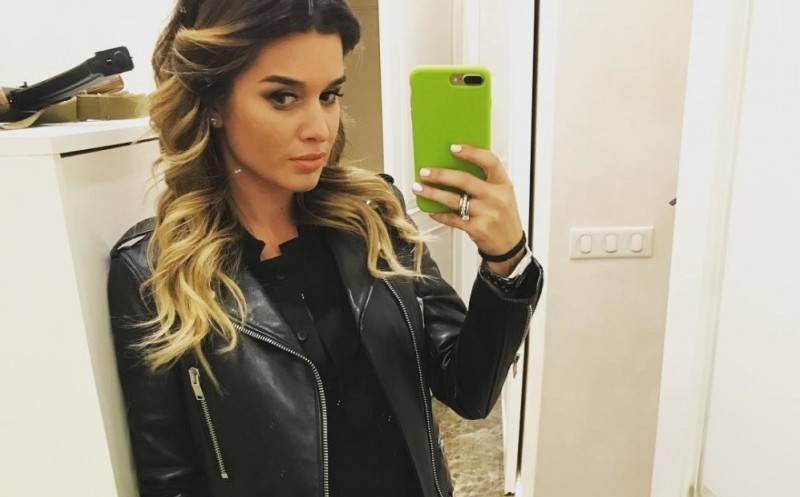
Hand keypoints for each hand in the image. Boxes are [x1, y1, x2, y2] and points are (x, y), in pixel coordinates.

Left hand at [412, 144, 524, 272]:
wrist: (509, 244)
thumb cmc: (503, 216)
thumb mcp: (501, 194)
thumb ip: (485, 181)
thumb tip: (454, 166)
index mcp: (503, 184)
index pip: (490, 161)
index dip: (471, 152)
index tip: (453, 148)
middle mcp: (496, 197)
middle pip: (465, 180)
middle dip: (441, 175)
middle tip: (425, 172)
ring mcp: (487, 214)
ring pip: (454, 200)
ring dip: (433, 193)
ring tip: (419, 188)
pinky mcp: (477, 229)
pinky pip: (453, 218)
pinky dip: (440, 214)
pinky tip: (431, 210)